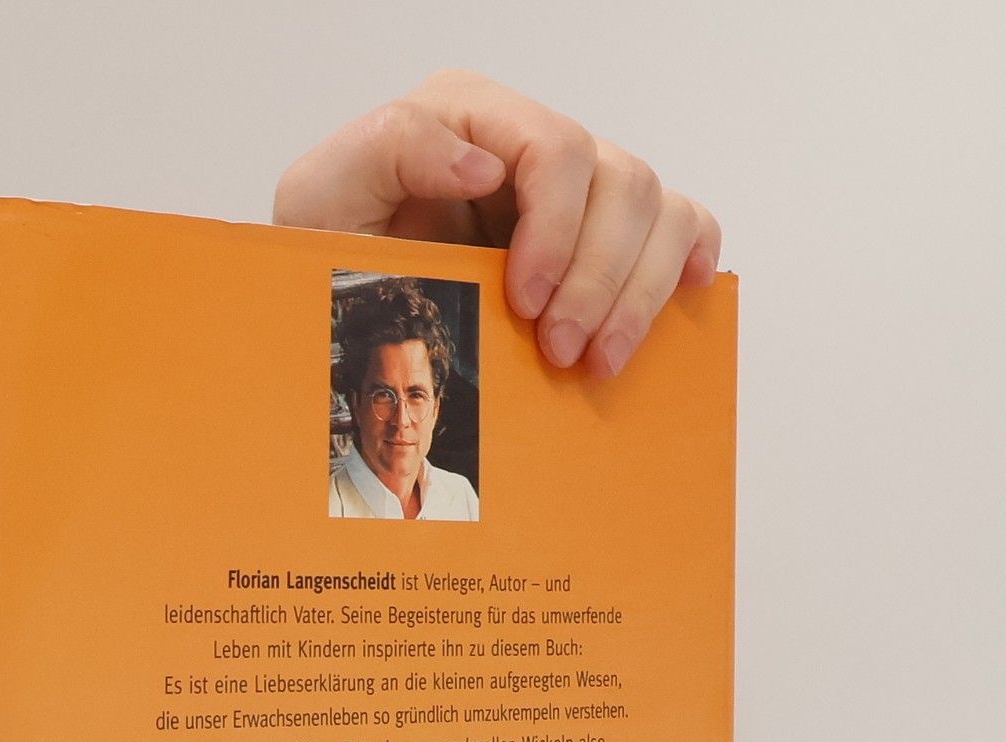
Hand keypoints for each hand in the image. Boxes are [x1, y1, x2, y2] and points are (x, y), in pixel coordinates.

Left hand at [274, 70, 721, 379]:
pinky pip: (678, 225)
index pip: (555, 149)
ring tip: (596, 362)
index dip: (558, 229)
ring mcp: (573, 190)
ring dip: (638, 293)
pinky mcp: (599, 236)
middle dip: (599, 278)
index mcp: (469, 115)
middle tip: (562, 353)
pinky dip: (686, 261)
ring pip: (657, 209)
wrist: (330, 316)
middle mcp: (529, 144)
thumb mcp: (320, 198)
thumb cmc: (323, 253)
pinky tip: (674, 304)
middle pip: (621, 182)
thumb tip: (483, 163)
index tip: (526, 304)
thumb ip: (389, 151)